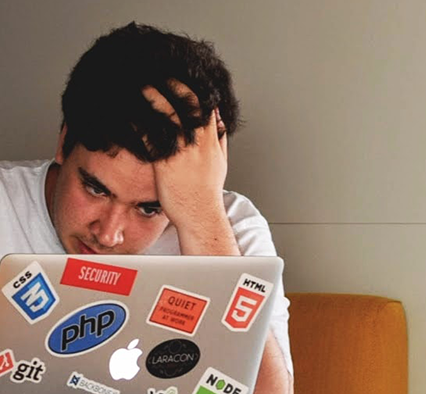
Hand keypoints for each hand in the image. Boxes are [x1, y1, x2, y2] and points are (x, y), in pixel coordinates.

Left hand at [142, 81, 227, 230]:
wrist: (200, 215)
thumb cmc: (207, 193)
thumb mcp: (220, 163)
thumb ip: (219, 140)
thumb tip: (220, 122)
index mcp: (212, 141)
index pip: (206, 106)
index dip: (194, 88)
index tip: (181, 76)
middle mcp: (199, 143)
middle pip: (189, 104)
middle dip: (175, 85)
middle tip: (160, 72)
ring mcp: (183, 152)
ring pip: (170, 115)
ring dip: (155, 96)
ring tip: (141, 84)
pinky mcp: (166, 163)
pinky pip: (153, 136)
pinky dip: (141, 122)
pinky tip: (130, 113)